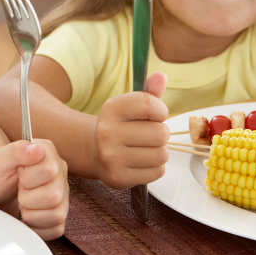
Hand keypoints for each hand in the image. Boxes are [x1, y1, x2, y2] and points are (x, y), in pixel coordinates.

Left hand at [0, 139, 68, 240]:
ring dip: (31, 213)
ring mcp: (63, 196)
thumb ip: (17, 150)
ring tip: (22, 202)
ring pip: (56, 214)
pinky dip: (36, 227)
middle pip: (54, 196)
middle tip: (19, 190)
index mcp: (49, 154)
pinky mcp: (59, 214)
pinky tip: (27, 216)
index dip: (28, 178)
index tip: (18, 174)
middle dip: (27, 197)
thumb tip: (36, 148)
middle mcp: (60, 174)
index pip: (49, 171)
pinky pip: (55, 229)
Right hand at [90, 72, 169, 188]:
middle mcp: (107, 133)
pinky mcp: (118, 178)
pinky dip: (155, 168)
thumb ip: (148, 92)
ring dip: (159, 152)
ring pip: (161, 155)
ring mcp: (111, 157)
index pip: (150, 105)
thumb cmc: (120, 126)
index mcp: (110, 109)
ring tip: (145, 149)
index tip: (154, 115)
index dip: (160, 110)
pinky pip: (157, 172)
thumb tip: (161, 77)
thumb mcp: (130, 106)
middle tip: (149, 135)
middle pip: (160, 133)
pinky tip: (141, 162)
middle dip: (161, 134)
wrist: (94, 151)